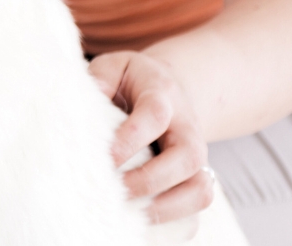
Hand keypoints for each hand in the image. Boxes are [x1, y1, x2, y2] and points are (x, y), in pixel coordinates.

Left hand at [89, 51, 214, 223]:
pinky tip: (144, 225)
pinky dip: (175, 223)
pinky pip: (197, 210)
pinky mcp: (197, 180)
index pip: (155, 115)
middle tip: (114, 190)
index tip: (106, 157)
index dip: (130, 138)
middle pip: (186, 158)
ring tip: (129, 214)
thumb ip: (101, 78)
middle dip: (148, 180)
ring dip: (166, 209)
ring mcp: (198, 157)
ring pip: (200, 190)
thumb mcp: (114, 66)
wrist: (169, 90)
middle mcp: (187, 128)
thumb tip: (90, 100)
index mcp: (163, 94)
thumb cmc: (131, 81)